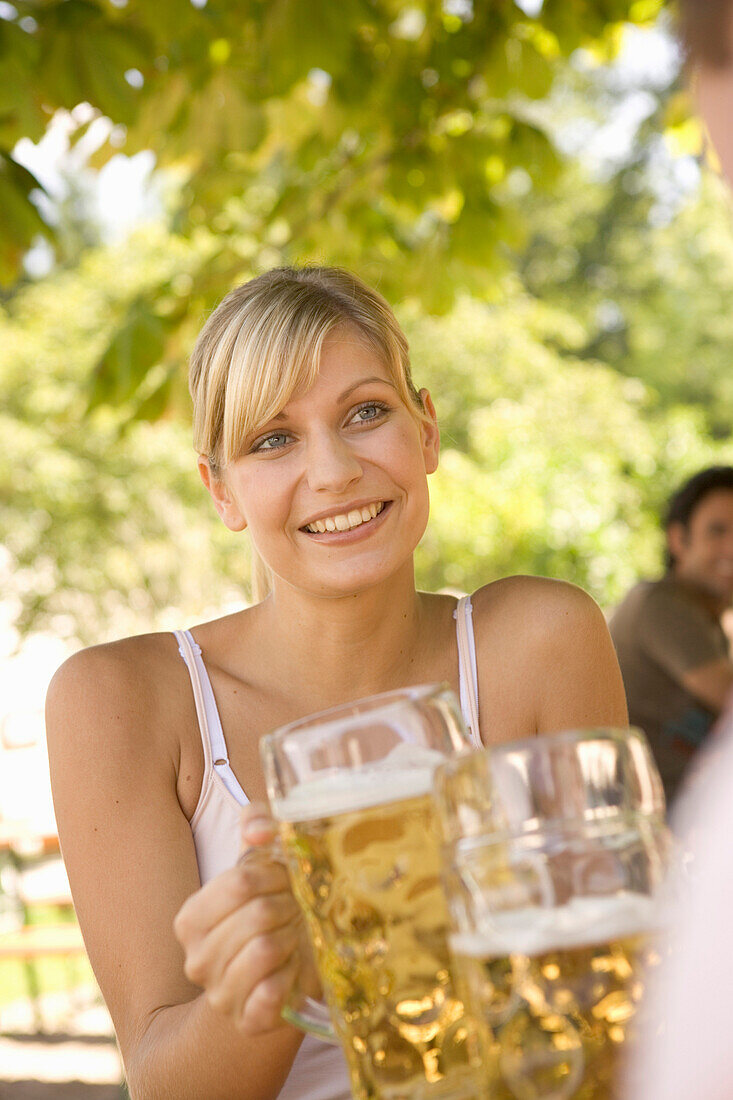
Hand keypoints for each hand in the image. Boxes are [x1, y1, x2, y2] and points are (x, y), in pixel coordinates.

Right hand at [173, 802, 319, 1032]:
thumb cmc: (271, 908)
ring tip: (294, 935)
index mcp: (190, 920)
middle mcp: (196, 961)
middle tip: (296, 909)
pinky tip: (293, 968)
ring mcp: (220, 995)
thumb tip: (257, 830)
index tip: (286, 878)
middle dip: (289, 906)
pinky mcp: (248, 1022)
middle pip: (258, 915)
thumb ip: (258, 824)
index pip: (241, 882)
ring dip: (293, 937)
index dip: (275, 874)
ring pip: (266, 950)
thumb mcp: (263, 861)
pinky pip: (273, 994)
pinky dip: (292, 976)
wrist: (280, 971)